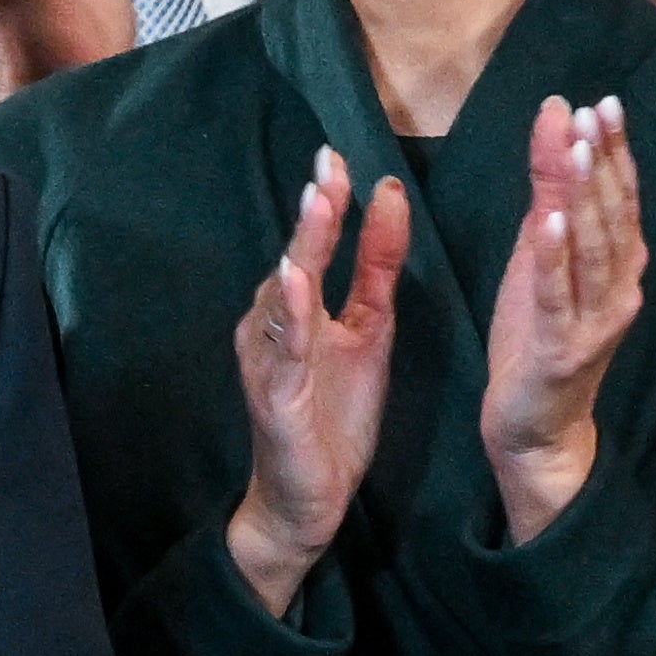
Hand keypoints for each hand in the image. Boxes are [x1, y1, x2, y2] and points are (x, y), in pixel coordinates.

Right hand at [226, 149, 410, 616]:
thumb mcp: (369, 332)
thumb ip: (374, 269)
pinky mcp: (273, 395)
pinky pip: (280, 349)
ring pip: (283, 294)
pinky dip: (288, 314)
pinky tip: (295, 283)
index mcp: (299, 309)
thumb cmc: (332, 417)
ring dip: (299, 249)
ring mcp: (268, 359)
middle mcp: (273, 325)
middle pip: (295, 257)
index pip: (316, 244)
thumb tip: (388, 198)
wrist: (309, 498)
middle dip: (313, 212)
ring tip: (317, 205)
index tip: (343, 156)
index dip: (329, 201)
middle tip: (328, 164)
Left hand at [476, 93, 644, 544]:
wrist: (534, 425)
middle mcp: (619, 288)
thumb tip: (556, 142)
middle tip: (592, 110)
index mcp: (616, 266)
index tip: (600, 102)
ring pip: (592, 247)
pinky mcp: (565, 349)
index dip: (612, 151)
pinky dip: (554, 254)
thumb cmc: (538, 340)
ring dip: (583, 194)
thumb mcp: (540, 264)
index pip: (618, 197)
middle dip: (602, 160)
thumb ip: (551, 209)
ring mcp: (597, 320)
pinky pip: (560, 295)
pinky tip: (549, 218)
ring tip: (575, 146)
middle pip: (612, 214)